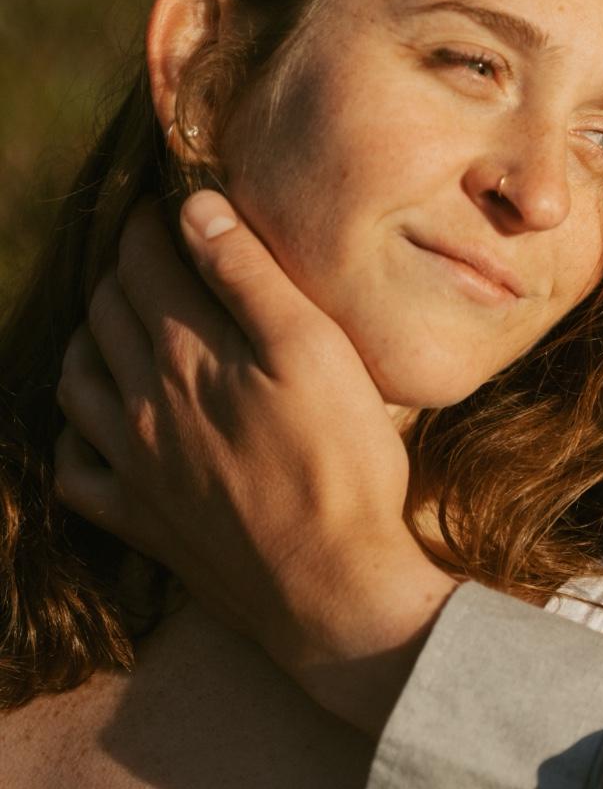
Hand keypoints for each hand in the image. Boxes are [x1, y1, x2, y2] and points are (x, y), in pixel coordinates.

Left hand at [55, 190, 455, 732]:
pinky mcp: (139, 518)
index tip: (169, 205)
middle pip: (107, 313)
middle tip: (153, 255)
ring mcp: (134, 464)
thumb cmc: (340, 460)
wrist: (332, 584)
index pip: (146, 264)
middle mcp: (144, 402)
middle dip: (123, 270)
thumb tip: (196, 210)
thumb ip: (250, 278)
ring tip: (117, 323)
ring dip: (89, 337)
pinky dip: (76, 432)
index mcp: (188, 353)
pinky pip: (76, 468)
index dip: (152, 225)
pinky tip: (99, 422)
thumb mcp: (314, 351)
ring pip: (77, 381)